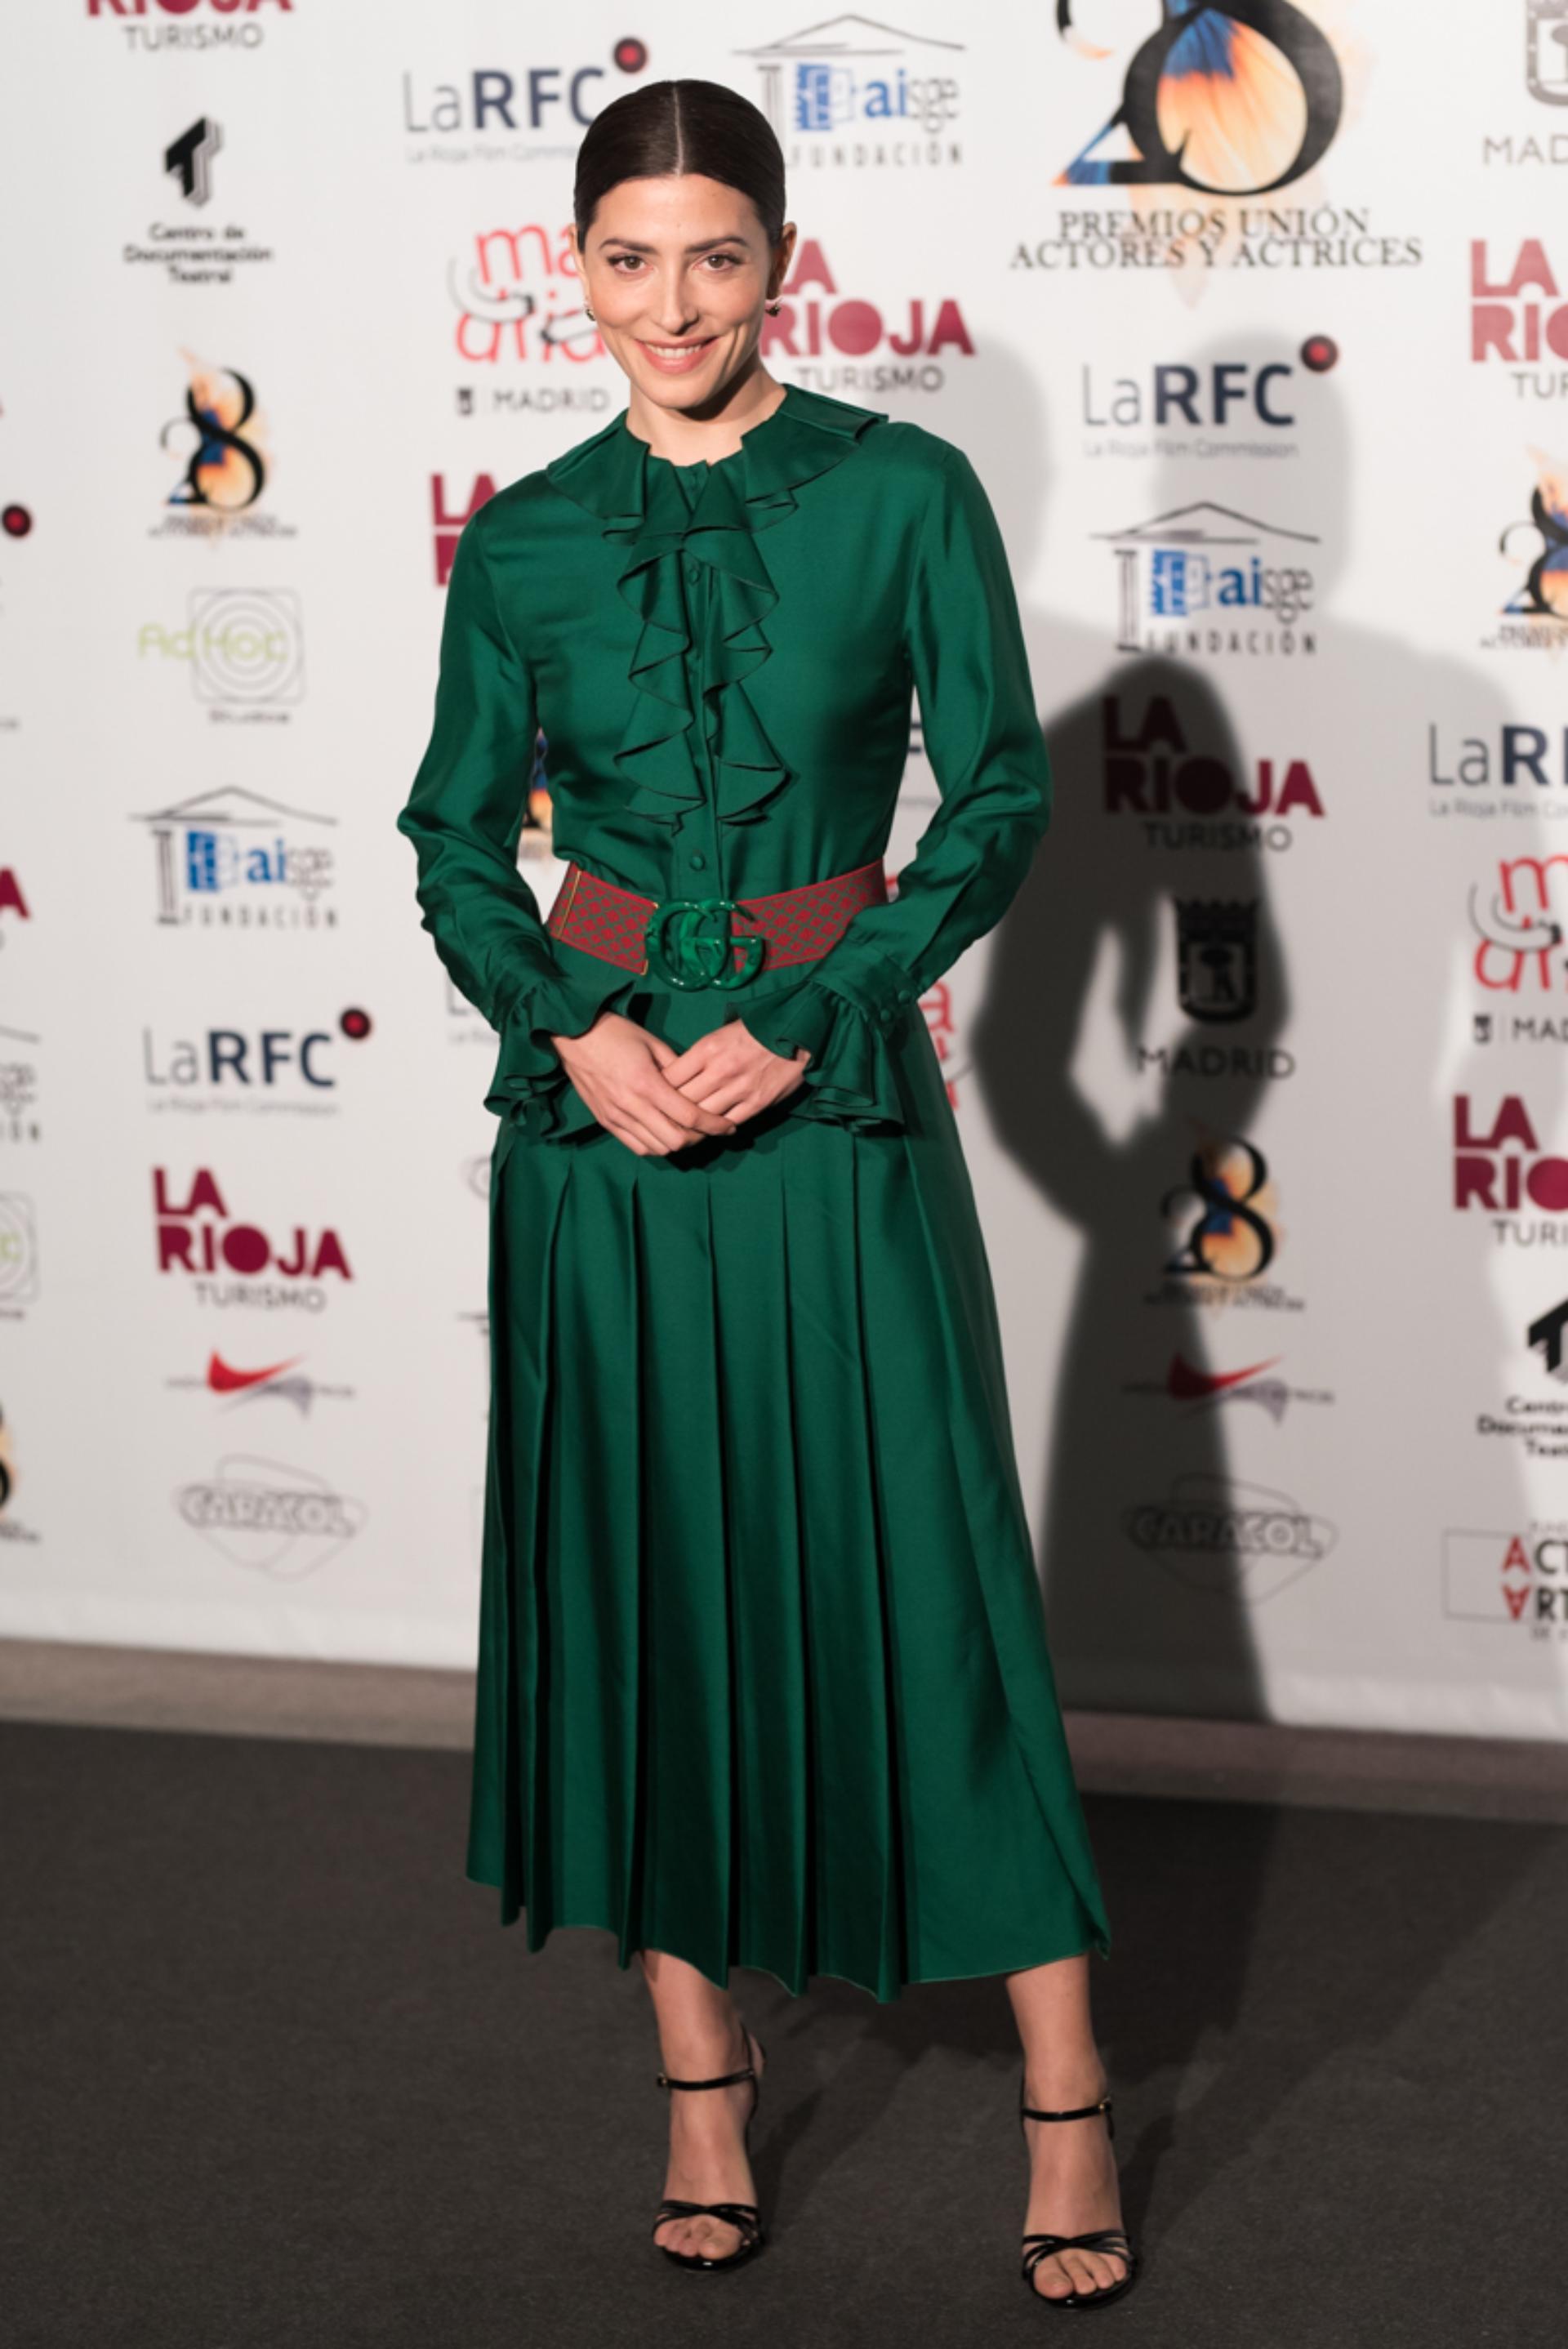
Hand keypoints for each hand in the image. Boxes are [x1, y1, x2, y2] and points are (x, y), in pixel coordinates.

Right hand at [549, 1012, 799, 1158]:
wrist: (572, 1035)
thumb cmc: (615, 1032)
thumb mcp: (652, 1042)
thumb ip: (677, 1067)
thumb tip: (697, 1085)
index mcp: (647, 1083)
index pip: (688, 1116)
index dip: (713, 1125)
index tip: (728, 1126)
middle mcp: (631, 1106)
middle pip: (675, 1140)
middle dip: (698, 1138)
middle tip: (708, 1129)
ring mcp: (616, 1117)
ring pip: (656, 1148)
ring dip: (677, 1144)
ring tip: (688, 1132)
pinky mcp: (606, 1122)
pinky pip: (636, 1147)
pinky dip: (655, 1146)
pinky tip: (664, 1134)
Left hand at [658, 1017, 810, 1127]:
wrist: (796, 1032)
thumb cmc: (754, 1031)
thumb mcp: (720, 1034)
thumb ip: (699, 1056)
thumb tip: (675, 1078)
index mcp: (707, 1049)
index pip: (670, 1077)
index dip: (658, 1090)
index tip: (655, 1096)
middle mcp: (720, 1070)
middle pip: (683, 1100)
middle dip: (670, 1111)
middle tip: (664, 1119)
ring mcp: (739, 1088)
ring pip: (703, 1116)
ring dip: (692, 1125)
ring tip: (685, 1129)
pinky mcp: (756, 1103)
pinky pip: (728, 1122)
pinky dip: (718, 1128)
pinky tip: (712, 1129)